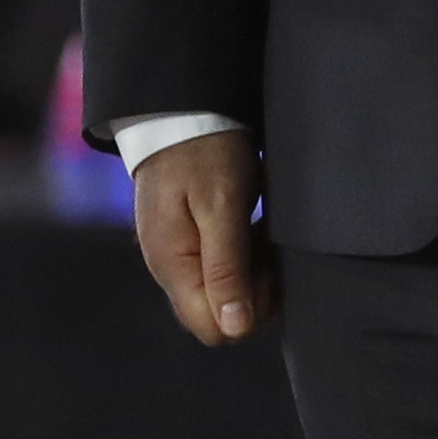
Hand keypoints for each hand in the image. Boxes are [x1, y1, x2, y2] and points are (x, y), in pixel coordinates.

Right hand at [133, 128, 269, 347]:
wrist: (179, 108)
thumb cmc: (202, 151)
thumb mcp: (221, 206)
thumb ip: (226, 269)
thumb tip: (235, 329)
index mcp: (173, 266)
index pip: (214, 330)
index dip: (250, 310)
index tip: (265, 266)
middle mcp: (170, 269)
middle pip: (220, 317)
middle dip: (255, 292)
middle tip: (267, 245)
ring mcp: (177, 255)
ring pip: (224, 294)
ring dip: (252, 273)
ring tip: (261, 230)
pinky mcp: (186, 240)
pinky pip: (220, 270)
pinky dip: (244, 257)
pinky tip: (252, 227)